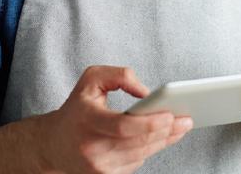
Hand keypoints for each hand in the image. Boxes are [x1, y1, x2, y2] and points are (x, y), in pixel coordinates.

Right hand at [40, 65, 192, 173]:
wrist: (54, 144)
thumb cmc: (77, 107)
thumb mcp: (91, 79)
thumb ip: (120, 75)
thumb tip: (146, 92)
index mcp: (87, 121)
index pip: (123, 126)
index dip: (149, 123)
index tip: (170, 114)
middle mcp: (92, 148)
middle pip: (138, 143)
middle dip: (166, 131)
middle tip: (186, 119)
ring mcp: (99, 168)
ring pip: (141, 155)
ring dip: (164, 141)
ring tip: (181, 126)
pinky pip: (136, 163)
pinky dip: (151, 149)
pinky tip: (164, 137)